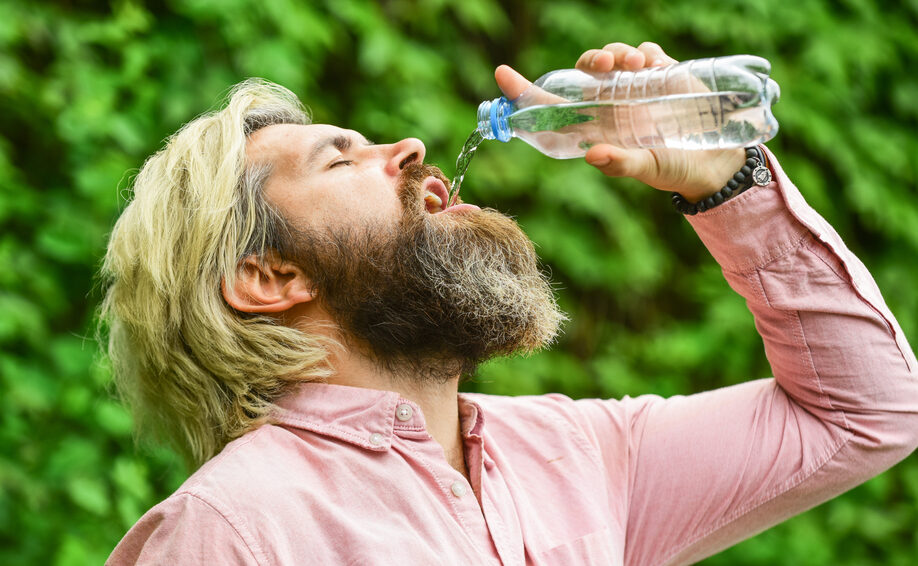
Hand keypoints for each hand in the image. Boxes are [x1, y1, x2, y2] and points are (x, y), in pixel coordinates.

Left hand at [495, 42, 745, 201]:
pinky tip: (651, 63)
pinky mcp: (660, 73)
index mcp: (595, 126)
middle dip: (588, 60)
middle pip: (582, 72)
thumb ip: (621, 163)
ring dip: (615, 53)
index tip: (502, 74)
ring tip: (633, 64)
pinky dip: (641, 51)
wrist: (714, 161)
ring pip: (611, 57)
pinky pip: (643, 51)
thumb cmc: (673, 169)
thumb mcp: (646, 169)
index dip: (525, 91)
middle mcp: (609, 104)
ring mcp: (633, 87)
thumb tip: (593, 154)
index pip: (551, 106)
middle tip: (601, 65)